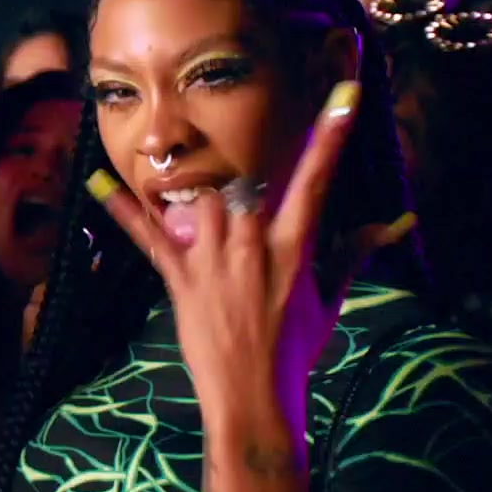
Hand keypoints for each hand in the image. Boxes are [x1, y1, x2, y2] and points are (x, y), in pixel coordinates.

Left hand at [87, 82, 410, 491]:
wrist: (254, 395)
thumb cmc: (296, 347)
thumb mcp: (331, 299)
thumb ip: (355, 253)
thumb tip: (397, 223)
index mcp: (295, 246)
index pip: (317, 180)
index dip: (331, 135)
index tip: (343, 96)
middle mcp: (252, 245)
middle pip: (243, 180)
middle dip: (241, 169)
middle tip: (238, 168)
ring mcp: (212, 260)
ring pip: (199, 197)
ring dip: (197, 190)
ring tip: (196, 192)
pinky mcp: (179, 278)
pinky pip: (146, 235)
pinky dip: (120, 208)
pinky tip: (95, 181)